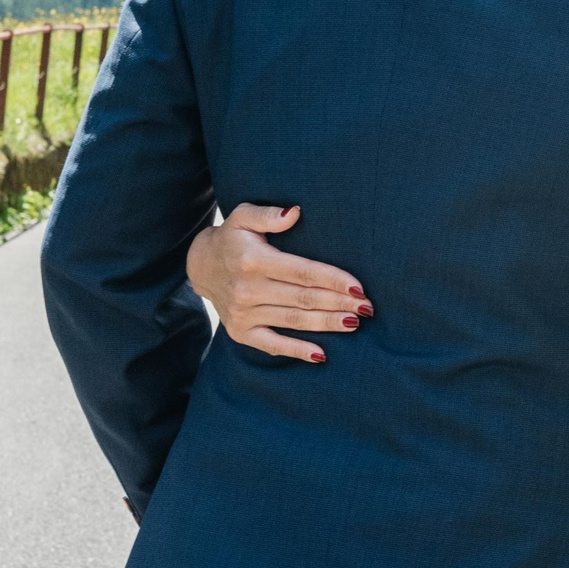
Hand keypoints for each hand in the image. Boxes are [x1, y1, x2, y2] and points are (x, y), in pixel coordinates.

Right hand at [185, 203, 370, 363]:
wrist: (200, 266)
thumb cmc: (232, 237)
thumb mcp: (242, 216)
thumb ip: (267, 214)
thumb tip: (294, 212)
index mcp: (254, 260)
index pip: (302, 271)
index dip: (333, 279)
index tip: (359, 287)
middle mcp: (248, 289)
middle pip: (304, 298)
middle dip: (339, 303)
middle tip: (368, 308)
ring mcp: (243, 314)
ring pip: (294, 321)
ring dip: (327, 324)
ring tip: (355, 323)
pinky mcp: (240, 332)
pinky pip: (272, 345)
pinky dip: (296, 351)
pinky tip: (321, 354)